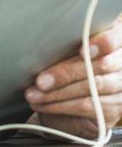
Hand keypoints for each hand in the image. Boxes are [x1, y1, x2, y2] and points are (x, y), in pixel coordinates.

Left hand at [24, 16, 121, 137]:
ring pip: (92, 90)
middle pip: (99, 67)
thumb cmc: (70, 54)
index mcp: (114, 38)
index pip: (113, 39)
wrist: (82, 84)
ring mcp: (121, 86)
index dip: (101, 44)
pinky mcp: (115, 107)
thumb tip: (38, 43)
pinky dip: (62, 106)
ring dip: (58, 94)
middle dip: (66, 74)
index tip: (82, 50)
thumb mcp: (69, 43)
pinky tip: (44, 105)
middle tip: (40, 81)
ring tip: (34, 95)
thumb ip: (65, 40)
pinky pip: (90, 107)